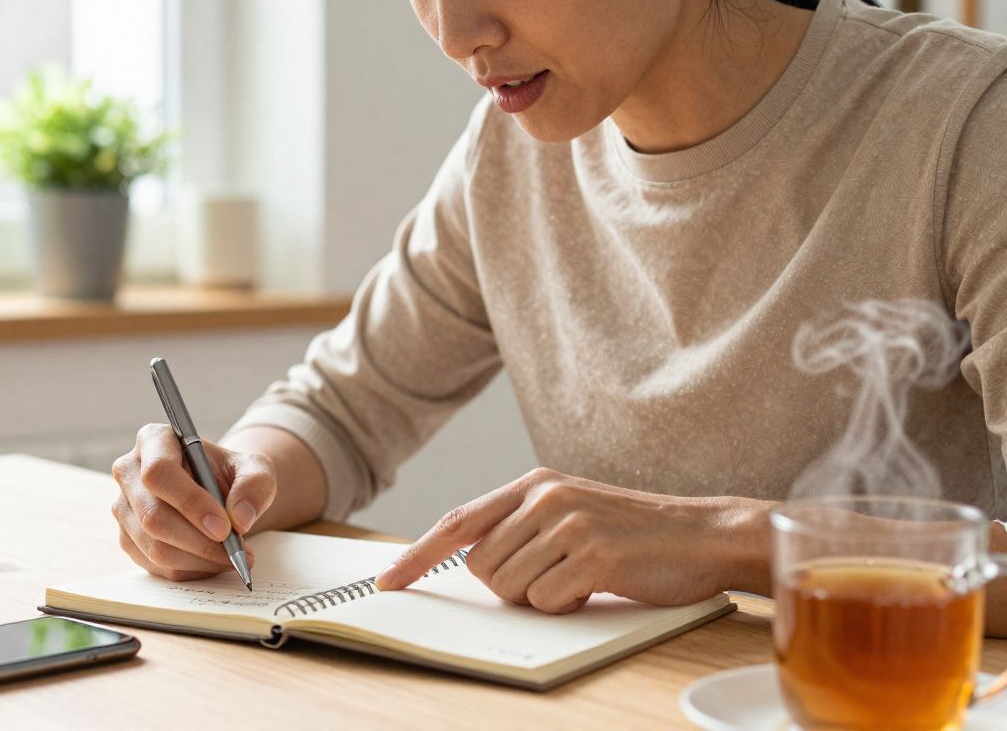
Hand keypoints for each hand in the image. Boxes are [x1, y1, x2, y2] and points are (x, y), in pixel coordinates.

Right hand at [111, 423, 276, 580]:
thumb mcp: (255, 469)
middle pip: (153, 516)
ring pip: (154, 546)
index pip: (159, 473)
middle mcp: (129, 471)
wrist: (221, 493)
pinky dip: (191, 570)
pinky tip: (214, 562)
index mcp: (154, 440)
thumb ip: (255, 485)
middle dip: (199, 541)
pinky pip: (156, 565)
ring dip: (199, 559)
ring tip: (233, 558)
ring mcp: (123, 507)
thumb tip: (240, 518)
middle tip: (236, 552)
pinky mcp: (127, 538)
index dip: (190, 503)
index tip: (225, 527)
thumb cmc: (233, 475)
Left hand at [375, 468, 771, 612]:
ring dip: (541, 596)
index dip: (417, 555)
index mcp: (533, 484)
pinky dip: (568, 605)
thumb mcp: (570, 513)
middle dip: (509, 586)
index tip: (388, 582)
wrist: (702, 534)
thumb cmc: (633, 533)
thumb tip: (473, 564)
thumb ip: (521, 527)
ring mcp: (568, 523)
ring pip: (509, 588)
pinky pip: (547, 600)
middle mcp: (544, 496)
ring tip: (581, 576)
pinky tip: (598, 584)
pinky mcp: (593, 554)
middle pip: (480, 567)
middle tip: (555, 576)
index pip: (457, 522)